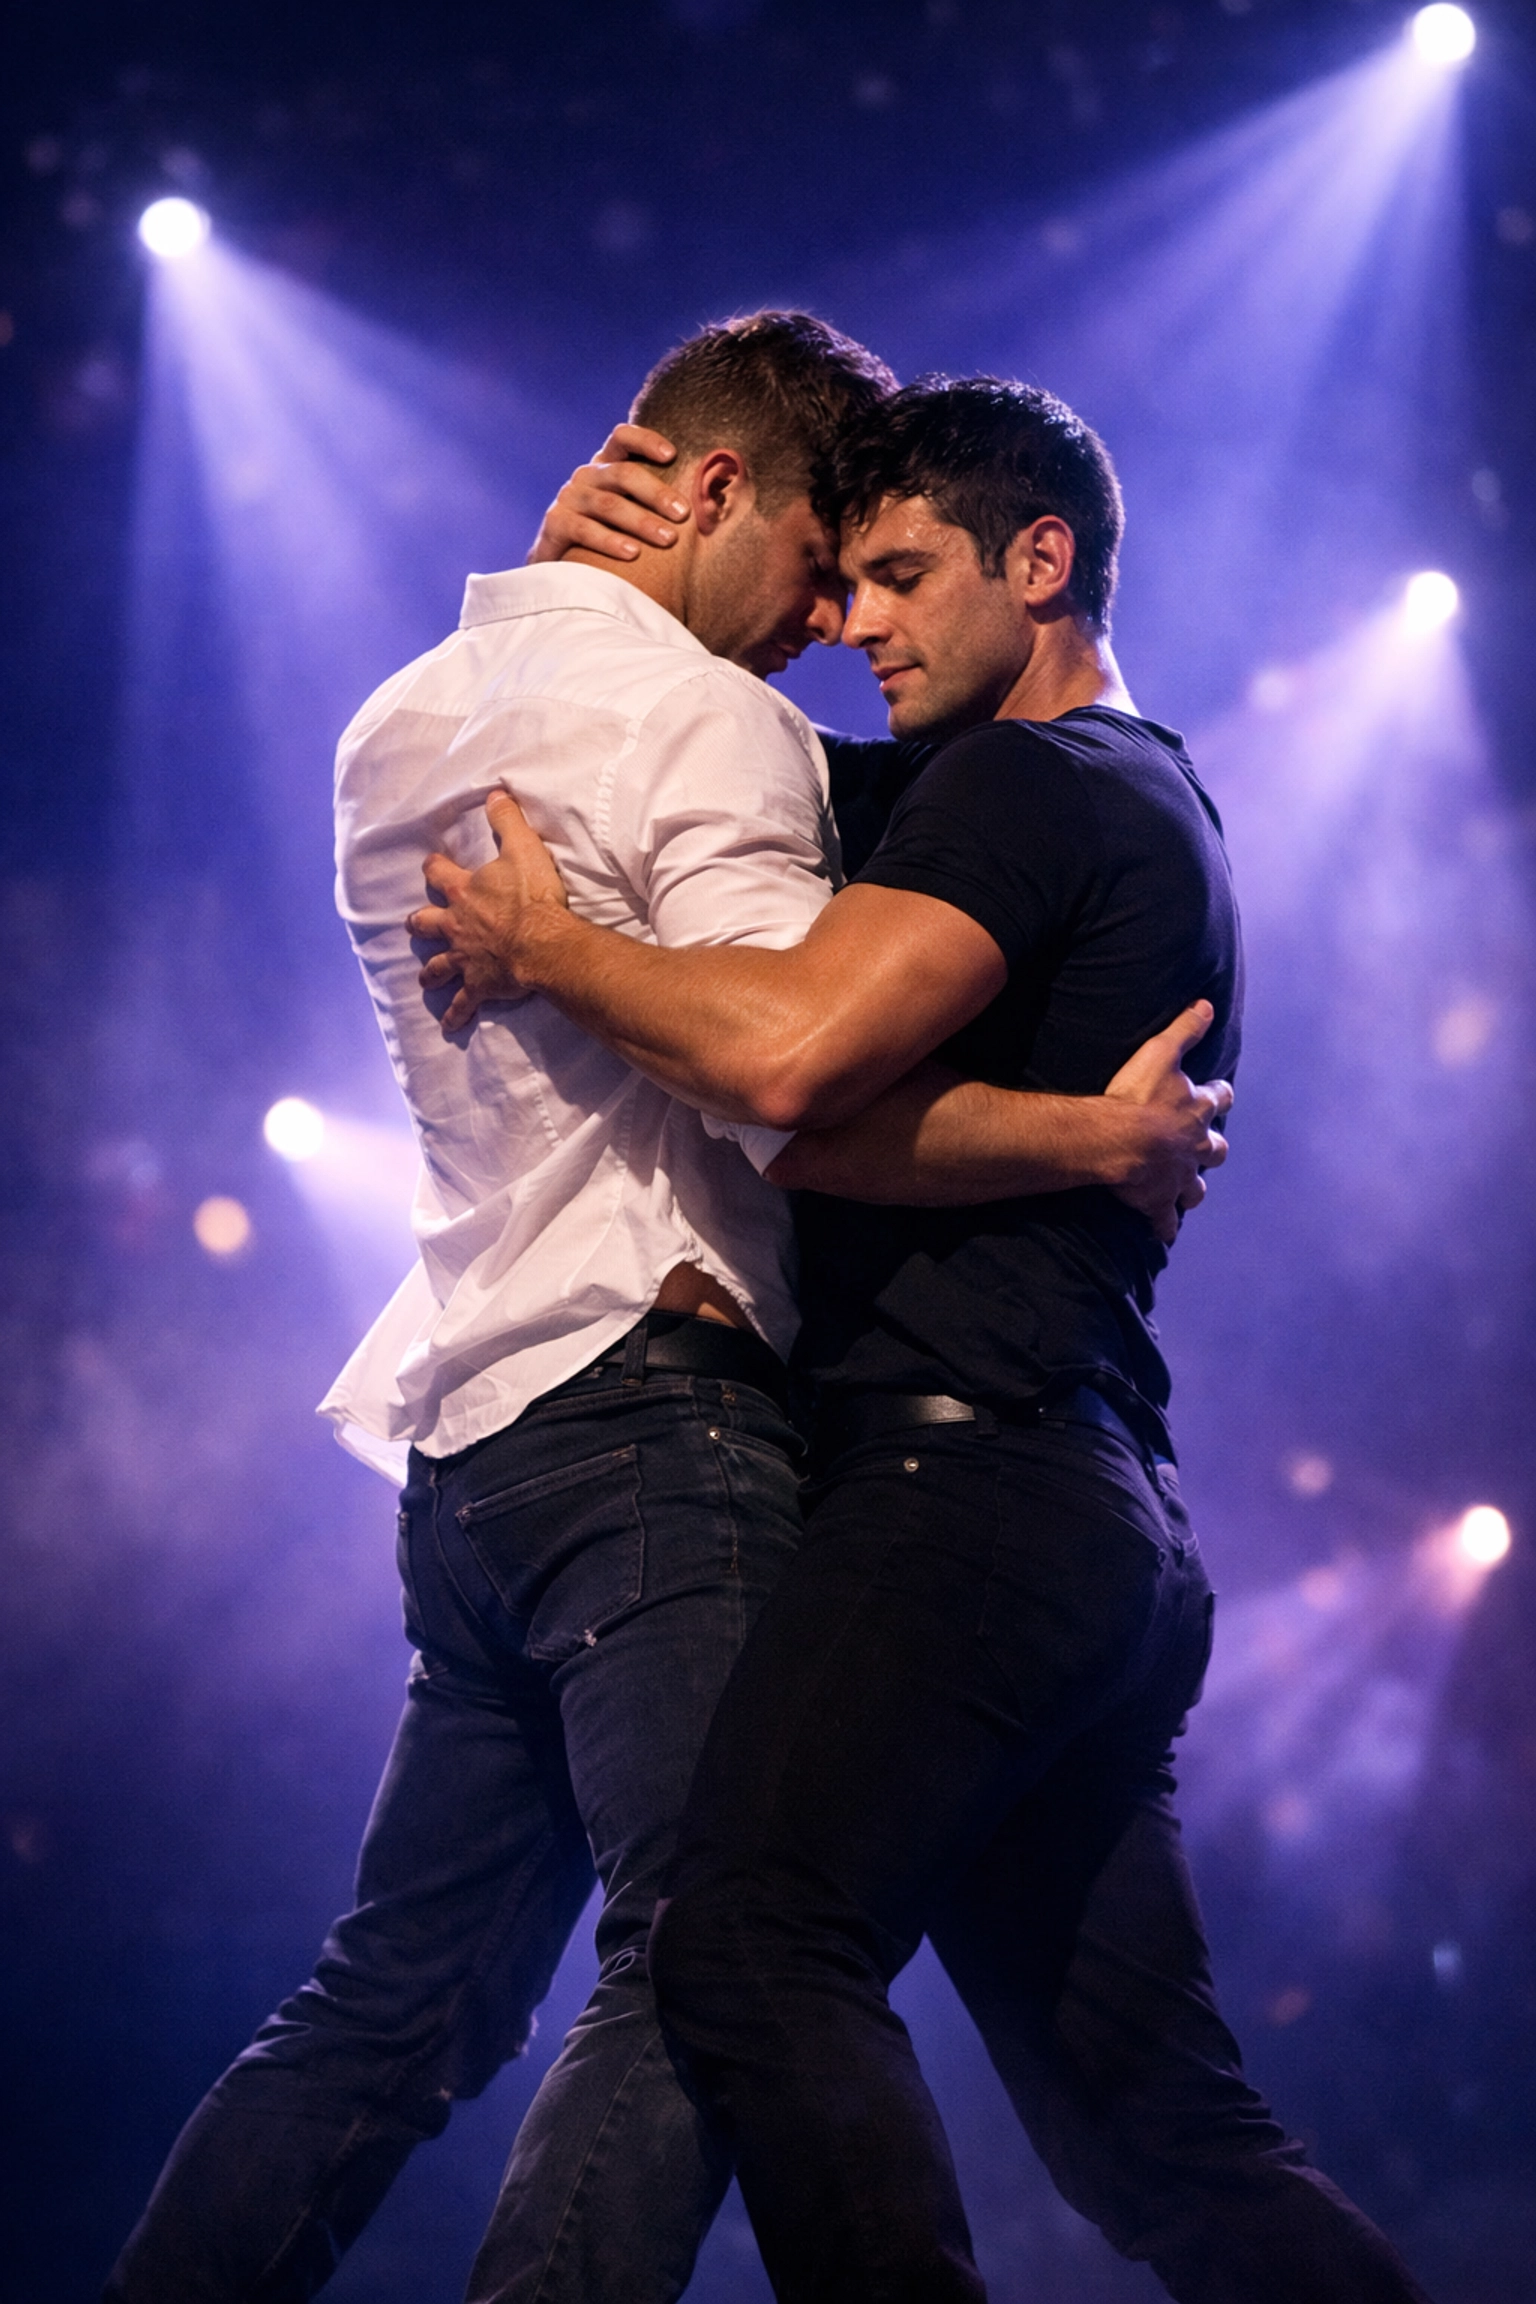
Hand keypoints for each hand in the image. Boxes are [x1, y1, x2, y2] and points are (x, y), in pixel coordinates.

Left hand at [409, 790, 570, 1031]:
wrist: (541, 943)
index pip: (439, 873)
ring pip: (437, 966)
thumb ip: (507, 819)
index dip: (434, 867)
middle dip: (420, 923)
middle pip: (426, 923)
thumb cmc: (533, 898)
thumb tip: (495, 792)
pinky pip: (463, 1003)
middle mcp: (456, 926)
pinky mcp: (478, 984)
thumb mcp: (523, 848)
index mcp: (464, 893)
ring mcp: (464, 958)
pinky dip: (456, 1016)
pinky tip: (449, 1027)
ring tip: (425, 979)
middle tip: (414, 923)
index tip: (431, 863)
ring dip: (430, 972)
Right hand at [526, 423, 690, 564]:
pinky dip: (610, 542)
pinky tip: (633, 554)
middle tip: (684, 514)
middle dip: (656, 493)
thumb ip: (659, 503)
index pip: (622, 437)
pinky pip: (584, 530)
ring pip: (608, 505)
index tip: (673, 455)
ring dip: (641, 522)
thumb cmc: (614, 537)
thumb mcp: (634, 513)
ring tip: (668, 539)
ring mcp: (569, 498)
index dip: (645, 441)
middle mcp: (587, 476)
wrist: (565, 569)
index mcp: (607, 465)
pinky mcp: (555, 524)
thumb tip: (713, 504)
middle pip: (622, 474)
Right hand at [1102, 1000, 1232, 1244]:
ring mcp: (1180, 1177)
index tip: (1218, 1094)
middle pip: (1215, 1150)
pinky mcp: (1159, 1201)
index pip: (1218, 1098)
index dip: (1219, 1095)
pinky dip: (1165, 1227)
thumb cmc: (1137, 1095)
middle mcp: (1196, 1146)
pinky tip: (1163, 1233)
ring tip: (1187, 1192)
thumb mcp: (1162, 1052)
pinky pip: (1165, 1221)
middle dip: (1212, 1149)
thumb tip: (1207, 1004)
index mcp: (1197, 1110)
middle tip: (1205, 1149)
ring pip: (1196, 1190)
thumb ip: (1185, 1029)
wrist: (1118, 1140)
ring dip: (1193, 1190)